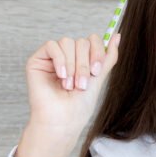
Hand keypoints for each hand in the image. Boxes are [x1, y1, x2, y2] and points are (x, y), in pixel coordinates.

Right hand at [16, 33, 119, 156]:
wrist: (63, 120)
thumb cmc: (79, 105)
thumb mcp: (98, 77)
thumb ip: (108, 57)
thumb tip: (117, 36)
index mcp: (81, 59)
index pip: (92, 40)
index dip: (97, 52)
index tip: (96, 71)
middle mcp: (67, 56)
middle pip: (81, 41)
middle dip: (84, 64)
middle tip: (81, 85)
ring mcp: (52, 58)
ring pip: (67, 42)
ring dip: (72, 65)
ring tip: (70, 85)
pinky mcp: (37, 60)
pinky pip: (52, 45)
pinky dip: (60, 60)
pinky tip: (61, 76)